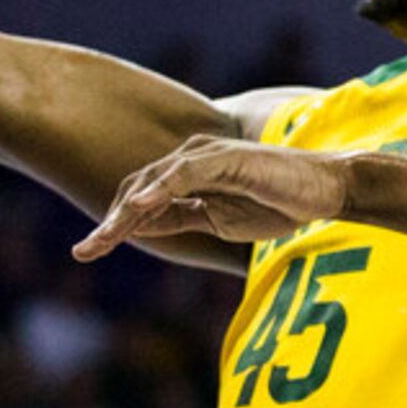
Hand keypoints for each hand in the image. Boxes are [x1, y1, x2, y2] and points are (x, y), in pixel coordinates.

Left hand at [73, 137, 348, 258]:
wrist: (321, 191)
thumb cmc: (275, 203)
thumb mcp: (218, 220)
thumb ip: (181, 218)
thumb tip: (143, 226)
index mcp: (186, 176)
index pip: (140, 198)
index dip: (113, 224)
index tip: (88, 252)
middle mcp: (190, 159)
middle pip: (137, 188)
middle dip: (109, 221)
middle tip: (85, 252)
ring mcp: (207, 155)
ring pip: (153, 181)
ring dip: (125, 211)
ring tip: (102, 239)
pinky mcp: (225, 158)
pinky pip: (184, 174)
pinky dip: (160, 190)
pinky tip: (140, 209)